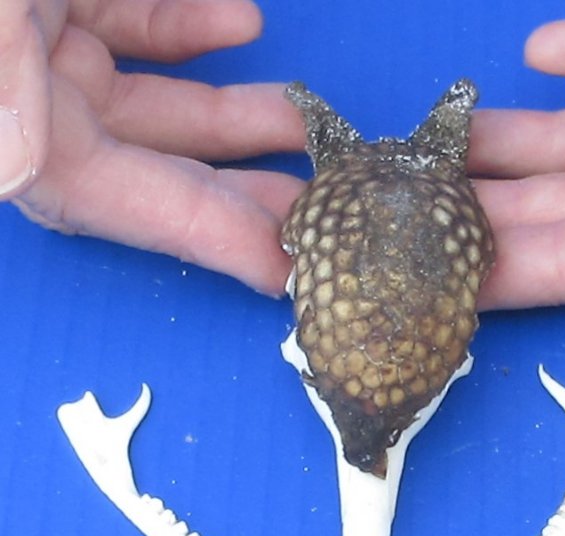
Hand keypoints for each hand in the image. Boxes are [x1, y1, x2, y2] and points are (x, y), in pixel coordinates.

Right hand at [1, 0, 305, 294]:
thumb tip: (18, 172)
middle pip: (156, 171)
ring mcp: (47, 56)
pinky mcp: (53, 7)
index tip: (285, 269)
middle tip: (322, 208)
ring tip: (306, 121)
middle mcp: (34, 108)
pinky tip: (240, 23)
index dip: (213, 239)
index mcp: (12, 131)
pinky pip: (129, 27)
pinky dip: (183, 31)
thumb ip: (5, 79)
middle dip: (243, 193)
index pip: (129, 207)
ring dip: (234, 114)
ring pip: (156, 103)